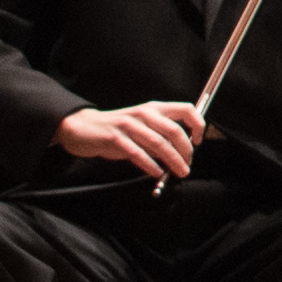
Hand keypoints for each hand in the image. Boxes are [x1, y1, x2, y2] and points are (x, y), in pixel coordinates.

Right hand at [60, 99, 205, 180]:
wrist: (83, 128)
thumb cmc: (117, 129)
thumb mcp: (142, 126)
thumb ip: (160, 134)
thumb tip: (182, 151)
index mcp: (154, 108)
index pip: (186, 109)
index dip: (197, 124)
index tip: (199, 141)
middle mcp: (144, 113)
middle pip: (174, 130)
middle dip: (186, 150)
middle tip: (188, 164)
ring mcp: (129, 125)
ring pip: (159, 143)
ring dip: (173, 160)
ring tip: (179, 172)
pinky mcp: (116, 138)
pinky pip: (138, 153)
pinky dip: (151, 165)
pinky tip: (157, 173)